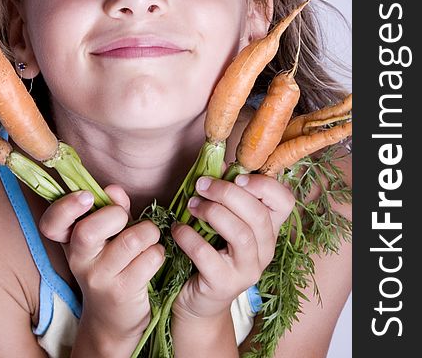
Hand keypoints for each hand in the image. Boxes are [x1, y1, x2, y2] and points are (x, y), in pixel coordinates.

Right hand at [39, 185, 164, 351]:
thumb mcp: (107, 235)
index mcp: (70, 242)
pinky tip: (153, 257)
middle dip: (116, 215)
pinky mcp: (123, 292)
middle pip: (88, 231)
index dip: (66, 206)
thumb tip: (113, 190)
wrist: (113, 320)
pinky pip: (149, 258)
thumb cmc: (112, 264)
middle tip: (126, 220)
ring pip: (130, 241)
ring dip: (148, 232)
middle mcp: (79, 261)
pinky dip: (158, 252)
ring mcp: (99, 279)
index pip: (52, 223)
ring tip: (149, 237)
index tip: (87, 197)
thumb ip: (111, 208)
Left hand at [171, 174, 294, 320]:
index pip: (285, 202)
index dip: (265, 185)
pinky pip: (208, 255)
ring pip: (241, 234)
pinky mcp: (225, 285)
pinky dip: (190, 237)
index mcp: (268, 229)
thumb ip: (224, 195)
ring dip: (212, 212)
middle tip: (202, 185)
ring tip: (190, 205)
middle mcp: (265, 250)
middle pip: (259, 215)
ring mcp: (248, 270)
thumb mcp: (221, 220)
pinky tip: (178, 229)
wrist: (199, 299)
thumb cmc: (211, 250)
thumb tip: (218, 163)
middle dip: (228, 193)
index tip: (237, 177)